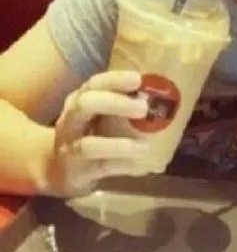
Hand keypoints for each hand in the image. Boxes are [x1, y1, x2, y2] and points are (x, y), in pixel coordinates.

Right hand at [47, 70, 149, 196]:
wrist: (57, 168)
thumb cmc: (90, 131)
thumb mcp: (101, 112)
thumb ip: (125, 101)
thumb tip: (165, 91)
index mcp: (80, 99)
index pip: (95, 84)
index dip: (116, 80)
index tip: (139, 79)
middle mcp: (71, 120)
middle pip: (86, 105)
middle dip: (115, 103)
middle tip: (144, 108)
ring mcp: (70, 147)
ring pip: (87, 145)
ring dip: (118, 145)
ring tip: (145, 147)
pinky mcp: (76, 172)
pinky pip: (99, 168)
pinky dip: (122, 166)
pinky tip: (142, 166)